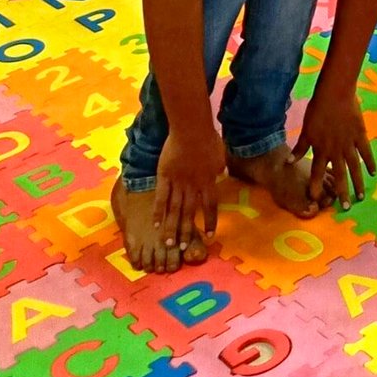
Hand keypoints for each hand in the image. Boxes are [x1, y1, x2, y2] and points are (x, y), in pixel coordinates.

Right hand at [152, 122, 224, 250]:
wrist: (191, 128)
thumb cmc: (208, 138)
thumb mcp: (219, 154)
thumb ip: (218, 167)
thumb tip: (220, 173)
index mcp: (208, 181)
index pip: (210, 206)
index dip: (209, 221)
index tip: (209, 236)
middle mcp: (193, 186)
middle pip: (189, 213)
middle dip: (185, 231)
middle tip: (180, 248)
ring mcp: (177, 183)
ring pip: (174, 210)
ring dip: (171, 227)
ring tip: (167, 243)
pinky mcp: (163, 177)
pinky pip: (161, 198)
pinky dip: (158, 212)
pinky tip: (155, 225)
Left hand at [294, 89, 375, 207]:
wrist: (335, 93)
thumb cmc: (317, 109)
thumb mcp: (306, 129)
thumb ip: (300, 147)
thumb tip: (290, 162)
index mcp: (321, 149)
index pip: (317, 172)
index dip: (316, 186)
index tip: (316, 200)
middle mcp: (335, 150)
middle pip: (339, 175)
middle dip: (341, 192)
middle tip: (345, 207)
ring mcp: (349, 144)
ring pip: (354, 167)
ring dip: (357, 182)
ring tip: (361, 196)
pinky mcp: (360, 135)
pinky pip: (366, 152)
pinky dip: (369, 162)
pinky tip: (373, 173)